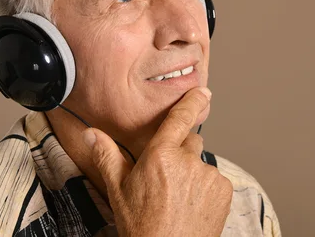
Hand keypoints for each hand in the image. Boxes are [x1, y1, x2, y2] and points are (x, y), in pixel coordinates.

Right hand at [83, 87, 232, 235]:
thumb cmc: (141, 225)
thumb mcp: (118, 190)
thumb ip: (108, 156)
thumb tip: (91, 134)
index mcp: (161, 156)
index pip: (179, 118)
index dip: (191, 102)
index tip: (201, 92)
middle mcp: (188, 161)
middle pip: (189, 143)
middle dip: (180, 153)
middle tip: (167, 178)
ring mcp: (208, 175)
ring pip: (201, 163)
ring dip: (192, 173)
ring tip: (178, 197)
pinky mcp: (223, 190)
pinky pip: (214, 179)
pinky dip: (206, 188)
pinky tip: (192, 204)